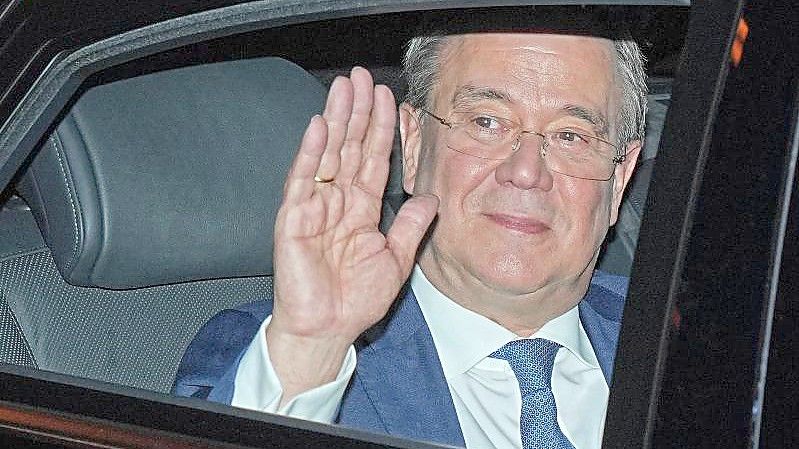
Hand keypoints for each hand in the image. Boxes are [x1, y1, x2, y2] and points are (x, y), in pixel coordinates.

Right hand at [267, 67, 438, 402]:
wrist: (328, 329)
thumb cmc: (356, 298)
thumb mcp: (396, 259)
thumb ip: (411, 227)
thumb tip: (432, 197)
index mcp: (361, 208)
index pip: (372, 158)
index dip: (380, 128)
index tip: (388, 98)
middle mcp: (338, 200)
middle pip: (349, 146)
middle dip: (356, 111)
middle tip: (361, 77)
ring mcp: (315, 206)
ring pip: (327, 154)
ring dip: (335, 120)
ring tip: (343, 88)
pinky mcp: (294, 219)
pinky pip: (302, 181)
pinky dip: (310, 154)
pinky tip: (319, 127)